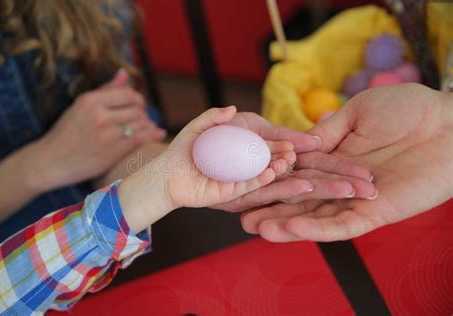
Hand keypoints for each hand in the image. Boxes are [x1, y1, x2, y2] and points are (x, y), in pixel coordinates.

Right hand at [31, 69, 165, 191]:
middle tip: (142, 119)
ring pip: (141, 124)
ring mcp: (107, 135)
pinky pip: (140, 139)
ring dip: (147, 125)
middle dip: (142, 114)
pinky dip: (152, 135)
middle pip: (137, 110)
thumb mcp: (80, 106)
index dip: (138, 99)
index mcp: (90, 101)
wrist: (50, 162)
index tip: (139, 105)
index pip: (128, 94)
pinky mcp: (113, 152)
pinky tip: (158, 133)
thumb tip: (125, 73)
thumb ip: (105, 90)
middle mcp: (99, 116)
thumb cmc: (66, 132)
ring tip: (147, 127)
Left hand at [118, 106, 294, 232]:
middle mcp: (240, 164)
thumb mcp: (197, 128)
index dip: (279, 140)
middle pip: (266, 158)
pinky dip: (261, 179)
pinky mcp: (231, 193)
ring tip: (288, 161)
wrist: (166, 174)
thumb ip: (212, 117)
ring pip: (261, 173)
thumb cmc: (181, 150)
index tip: (294, 137)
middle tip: (296, 151)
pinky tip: (272, 172)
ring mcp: (237, 178)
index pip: (262, 142)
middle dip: (283, 155)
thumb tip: (232, 109)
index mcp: (236, 147)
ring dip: (277, 167)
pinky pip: (249, 185)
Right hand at [242, 83, 452, 241]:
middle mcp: (342, 183)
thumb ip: (327, 129)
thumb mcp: (358, 111)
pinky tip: (292, 228)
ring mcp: (358, 201)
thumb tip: (298, 143)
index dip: (273, 182)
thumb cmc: (408, 109)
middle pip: (302, 201)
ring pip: (317, 218)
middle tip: (242, 218)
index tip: (246, 186)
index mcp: (335, 158)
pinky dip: (318, 229)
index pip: (298, 173)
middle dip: (272, 209)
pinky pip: (343, 225)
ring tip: (257, 228)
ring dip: (288, 224)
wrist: (449, 122)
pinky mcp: (377, 214)